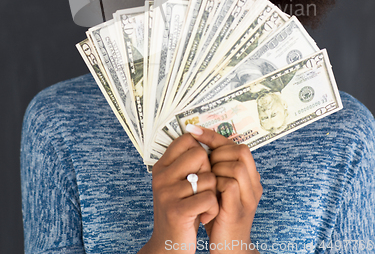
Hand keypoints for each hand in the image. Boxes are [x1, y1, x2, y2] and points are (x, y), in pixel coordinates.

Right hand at [140, 132, 218, 253]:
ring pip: (208, 178)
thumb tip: (204, 136)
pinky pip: (209, 198)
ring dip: (212, 195)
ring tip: (201, 206)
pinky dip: (212, 210)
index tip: (199, 168)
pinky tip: (203, 217)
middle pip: (200, 155)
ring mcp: (167, 193)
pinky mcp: (177, 211)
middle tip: (201, 190)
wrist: (168, 246)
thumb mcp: (177, 183)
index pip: (186, 139)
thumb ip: (185, 163)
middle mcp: (161, 176)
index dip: (200, 151)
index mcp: (161, 166)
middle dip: (209, 172)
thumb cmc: (181, 210)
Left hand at [185, 125, 261, 253]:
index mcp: (250, 176)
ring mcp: (249, 197)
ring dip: (216, 168)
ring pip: (236, 166)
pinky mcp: (239, 210)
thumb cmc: (219, 216)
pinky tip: (207, 189)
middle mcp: (254, 184)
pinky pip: (230, 185)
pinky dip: (216, 183)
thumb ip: (216, 168)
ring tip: (206, 177)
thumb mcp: (219, 188)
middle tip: (203, 162)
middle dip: (217, 152)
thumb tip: (198, 143)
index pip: (237, 145)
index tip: (194, 130)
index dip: (215, 136)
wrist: (228, 248)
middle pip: (241, 151)